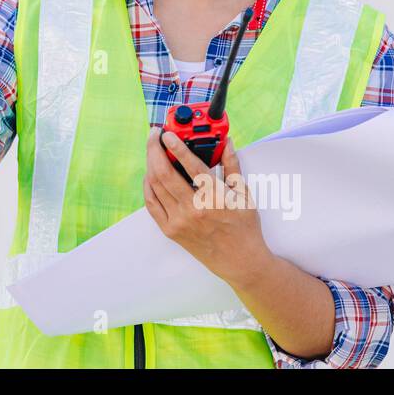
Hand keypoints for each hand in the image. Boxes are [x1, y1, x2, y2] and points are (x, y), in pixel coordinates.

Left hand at [144, 126, 268, 283]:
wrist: (240, 262)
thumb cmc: (244, 228)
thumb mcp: (244, 194)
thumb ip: (232, 166)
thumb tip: (227, 143)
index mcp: (214, 198)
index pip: (191, 165)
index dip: (176, 146)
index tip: (167, 133)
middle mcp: (193, 209)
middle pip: (164, 173)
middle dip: (155, 149)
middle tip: (154, 135)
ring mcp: (179, 221)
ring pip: (155, 186)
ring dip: (151, 163)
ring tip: (153, 150)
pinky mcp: (170, 230)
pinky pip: (151, 203)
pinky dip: (148, 185)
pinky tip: (151, 174)